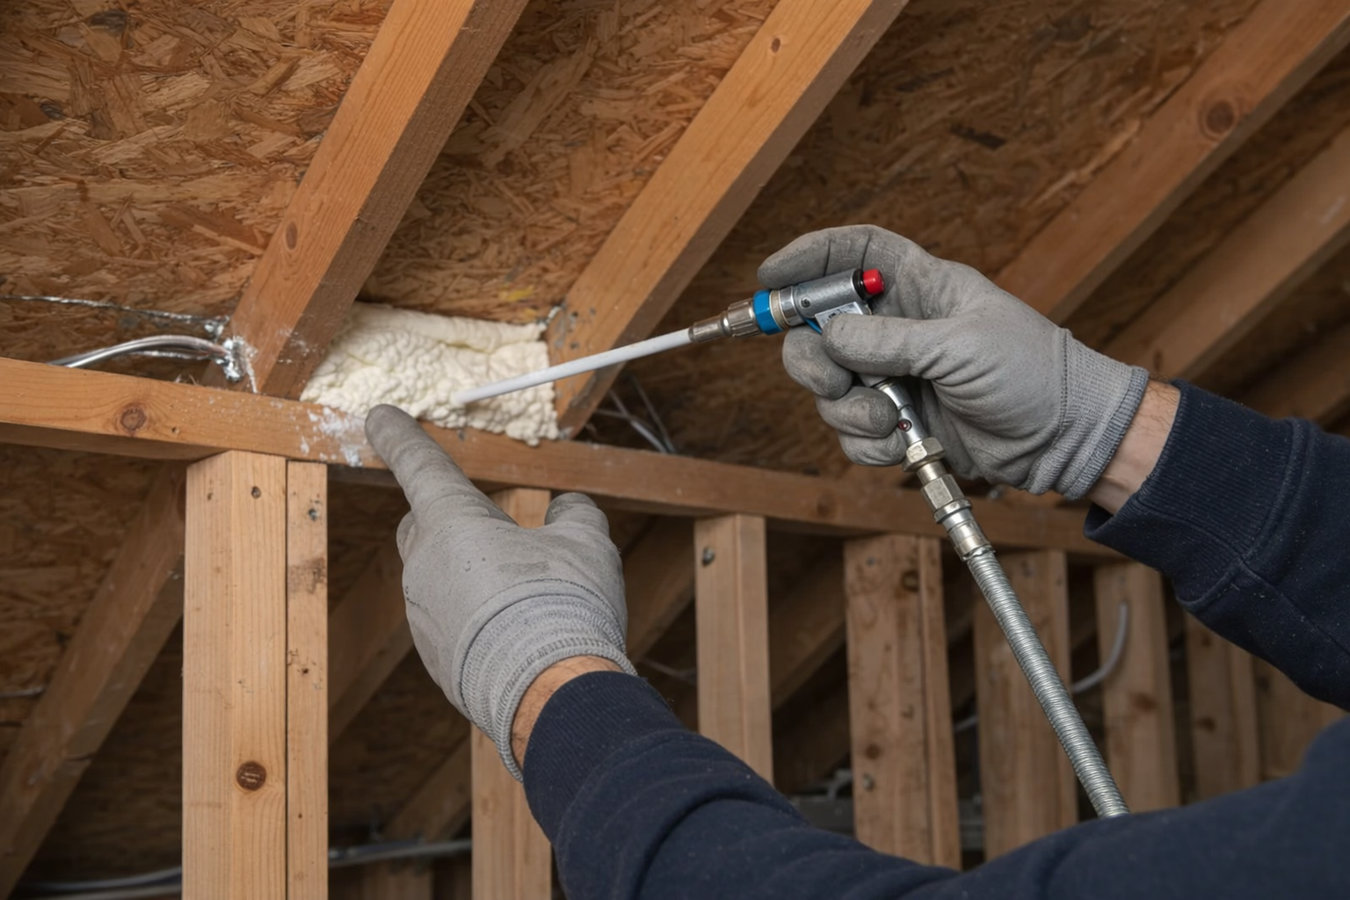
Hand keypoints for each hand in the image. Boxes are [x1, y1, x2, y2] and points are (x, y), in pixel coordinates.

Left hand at [364, 405, 635, 778]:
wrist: (550, 695)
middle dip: (448, 520)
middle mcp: (424, 565)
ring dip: (469, 575)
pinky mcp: (436, 660)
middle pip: (422, 526)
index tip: (377, 416)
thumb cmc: (564, 604)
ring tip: (525, 595)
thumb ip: (574, 517)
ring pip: (437, 577)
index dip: (400, 436)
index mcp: (452, 522)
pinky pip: (449, 623)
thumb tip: (570, 509)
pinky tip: (518, 634)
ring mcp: (424, 616)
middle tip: (497, 528)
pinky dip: (475, 618)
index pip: (419, 464)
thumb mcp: (586, 545)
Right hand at [763, 225, 1147, 497]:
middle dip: (814, 358)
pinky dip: (868, 443)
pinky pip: (851, 432)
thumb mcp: (961, 346)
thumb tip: (829, 334)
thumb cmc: (1031, 372)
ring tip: (894, 418)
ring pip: (829, 389)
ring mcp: (895, 377)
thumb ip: (889, 339)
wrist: (1063, 438)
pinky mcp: (898, 422)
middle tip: (832, 380)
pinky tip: (902, 443)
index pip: (853, 254)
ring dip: (850, 410)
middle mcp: (898, 328)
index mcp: (919, 287)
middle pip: (819, 329)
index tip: (770, 275)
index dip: (809, 257)